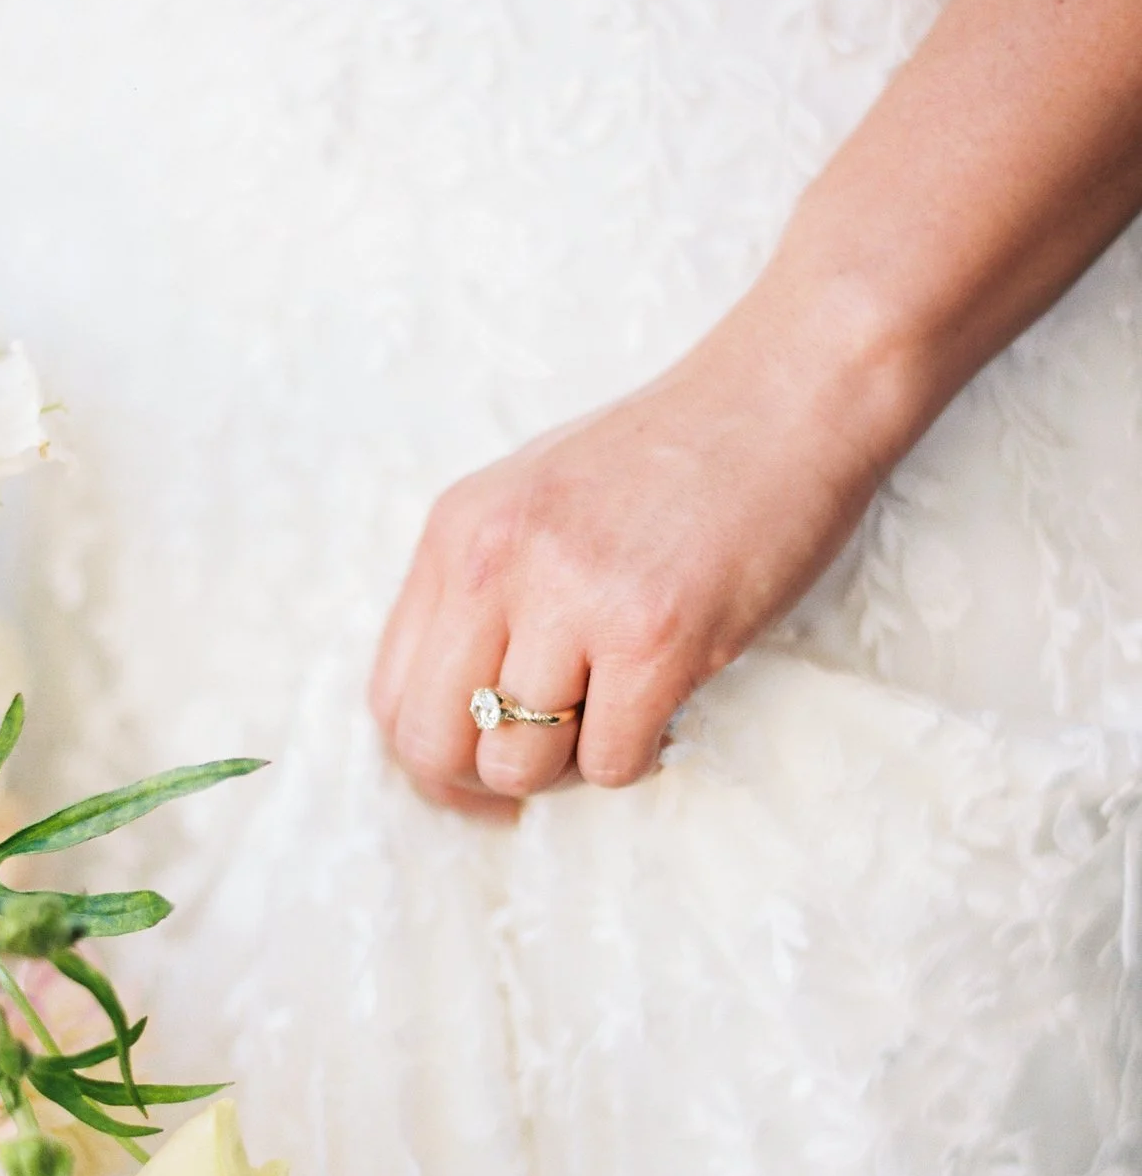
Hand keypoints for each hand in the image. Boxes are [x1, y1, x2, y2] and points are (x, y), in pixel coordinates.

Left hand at [370, 270, 915, 810]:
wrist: (786, 392)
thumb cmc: (672, 458)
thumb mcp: (534, 500)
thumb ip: (483, 591)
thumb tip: (459, 714)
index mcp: (457, 532)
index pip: (389, 695)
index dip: (431, 762)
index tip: (476, 780)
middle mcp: (494, 563)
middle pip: (433, 743)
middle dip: (485, 783)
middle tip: (547, 765)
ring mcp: (572, 598)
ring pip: (518, 765)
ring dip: (567, 770)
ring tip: (615, 719)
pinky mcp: (655, 635)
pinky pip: (609, 762)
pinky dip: (637, 758)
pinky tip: (666, 707)